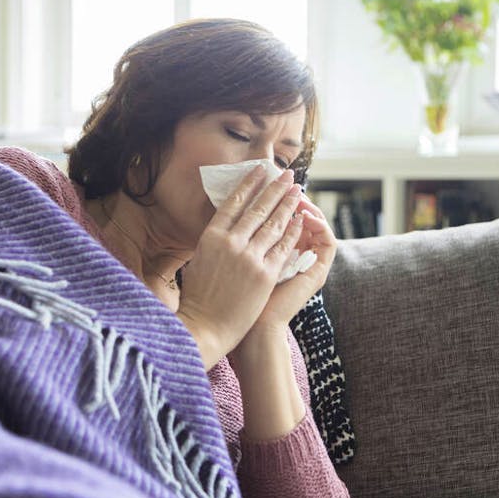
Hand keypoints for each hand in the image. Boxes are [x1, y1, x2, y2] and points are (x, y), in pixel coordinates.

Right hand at [175, 166, 306, 368]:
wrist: (206, 326)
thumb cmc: (198, 298)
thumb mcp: (198, 260)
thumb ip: (214, 242)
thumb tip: (225, 227)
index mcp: (210, 237)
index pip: (234, 202)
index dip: (249, 184)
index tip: (260, 171)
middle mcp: (231, 243)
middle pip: (258, 208)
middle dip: (275, 188)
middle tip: (287, 175)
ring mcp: (249, 258)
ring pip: (274, 224)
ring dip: (288, 204)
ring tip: (297, 190)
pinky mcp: (265, 274)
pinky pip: (283, 247)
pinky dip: (293, 231)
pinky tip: (300, 219)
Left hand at [246, 194, 337, 336]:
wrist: (252, 331)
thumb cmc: (235, 302)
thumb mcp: (237, 262)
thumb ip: (241, 240)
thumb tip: (232, 211)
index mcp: (278, 255)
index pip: (283, 219)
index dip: (275, 200)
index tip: (264, 182)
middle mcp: (297, 258)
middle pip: (301, 218)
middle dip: (291, 197)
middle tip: (284, 179)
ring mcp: (310, 265)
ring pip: (318, 226)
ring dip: (307, 206)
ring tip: (296, 193)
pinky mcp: (318, 273)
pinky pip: (327, 241)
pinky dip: (319, 225)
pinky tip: (306, 213)